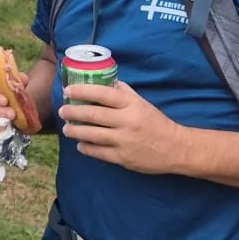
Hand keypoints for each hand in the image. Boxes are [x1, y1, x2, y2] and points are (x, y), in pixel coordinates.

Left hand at [58, 83, 189, 174]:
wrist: (176, 148)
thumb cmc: (156, 123)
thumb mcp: (142, 103)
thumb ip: (124, 92)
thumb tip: (106, 81)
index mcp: (131, 104)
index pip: (102, 94)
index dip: (82, 91)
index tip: (68, 91)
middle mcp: (127, 121)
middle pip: (93, 114)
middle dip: (73, 112)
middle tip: (62, 111)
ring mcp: (124, 140)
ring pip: (92, 134)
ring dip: (75, 131)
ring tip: (66, 128)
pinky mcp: (123, 158)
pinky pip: (98, 152)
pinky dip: (86, 148)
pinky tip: (80, 144)